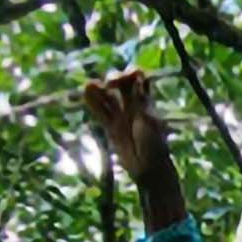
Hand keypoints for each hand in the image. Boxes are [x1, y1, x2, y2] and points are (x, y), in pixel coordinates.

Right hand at [82, 69, 172, 184]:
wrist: (148, 168)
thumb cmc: (154, 144)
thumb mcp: (150, 119)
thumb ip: (142, 100)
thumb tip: (137, 78)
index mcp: (146, 101)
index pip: (137, 77)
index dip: (129, 74)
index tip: (124, 81)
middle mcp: (132, 105)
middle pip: (120, 83)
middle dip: (113, 78)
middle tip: (108, 85)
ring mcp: (121, 115)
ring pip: (107, 96)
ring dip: (98, 89)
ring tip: (91, 86)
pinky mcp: (111, 127)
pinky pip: (100, 111)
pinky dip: (92, 102)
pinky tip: (86, 94)